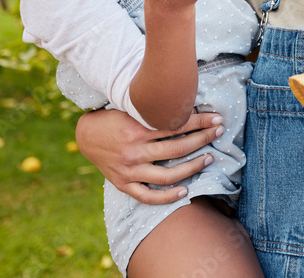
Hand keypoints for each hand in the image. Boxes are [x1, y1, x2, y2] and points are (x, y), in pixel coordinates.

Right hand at [75, 108, 224, 204]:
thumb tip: (188, 106)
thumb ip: (156, 111)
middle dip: (203, 140)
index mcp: (137, 130)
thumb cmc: (114, 117)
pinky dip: (167, 197)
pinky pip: (147, 196)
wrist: (86, 135)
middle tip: (218, 132)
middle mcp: (134, 152)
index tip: (217, 119)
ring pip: (168, 175)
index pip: (177, 126)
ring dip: (192, 167)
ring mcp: (129, 170)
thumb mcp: (132, 108)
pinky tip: (185, 190)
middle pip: (177, 149)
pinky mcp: (123, 184)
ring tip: (209, 158)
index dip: (200, 122)